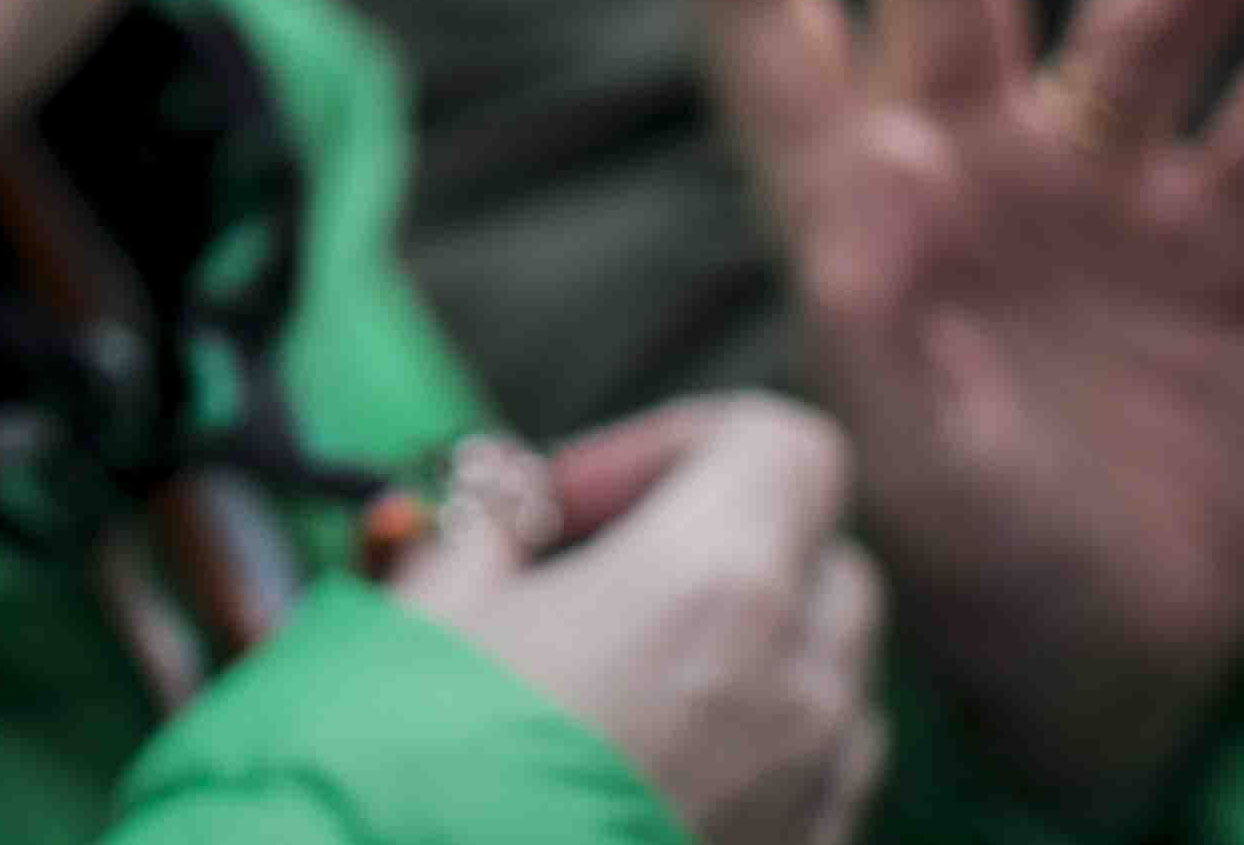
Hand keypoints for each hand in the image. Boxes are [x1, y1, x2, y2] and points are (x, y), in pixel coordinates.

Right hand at [393, 393, 887, 844]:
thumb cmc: (407, 770)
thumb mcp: (421, 609)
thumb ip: (483, 530)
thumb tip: (504, 504)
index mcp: (716, 585)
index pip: (784, 444)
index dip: (677, 444)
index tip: (573, 504)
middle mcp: (799, 687)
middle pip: (825, 557)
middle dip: (720, 545)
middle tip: (587, 582)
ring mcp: (813, 799)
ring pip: (836, 678)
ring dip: (752, 651)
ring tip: (619, 683)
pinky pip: (819, 783)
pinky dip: (757, 751)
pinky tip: (640, 772)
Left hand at [689, 0, 1243, 806]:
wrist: (1111, 653)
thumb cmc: (962, 552)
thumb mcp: (902, 457)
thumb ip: (877, 314)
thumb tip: (873, 157)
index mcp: (846, 192)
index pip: (772, 16)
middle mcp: (967, 155)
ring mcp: (1102, 190)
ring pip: (1136, 34)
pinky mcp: (1229, 249)